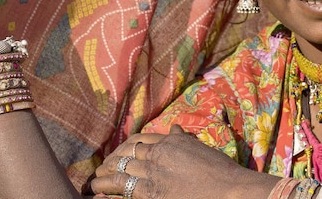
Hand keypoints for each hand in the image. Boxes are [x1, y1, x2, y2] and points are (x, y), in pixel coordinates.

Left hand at [90, 125, 276, 198]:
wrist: (230, 190)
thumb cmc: (221, 173)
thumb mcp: (200, 149)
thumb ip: (183, 140)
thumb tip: (174, 128)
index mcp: (170, 142)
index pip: (138, 141)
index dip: (124, 148)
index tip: (116, 154)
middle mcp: (158, 154)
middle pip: (125, 154)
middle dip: (110, 161)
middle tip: (100, 168)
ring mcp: (153, 173)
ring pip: (118, 169)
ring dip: (102, 175)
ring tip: (91, 182)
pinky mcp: (150, 192)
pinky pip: (120, 187)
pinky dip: (105, 188)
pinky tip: (96, 191)